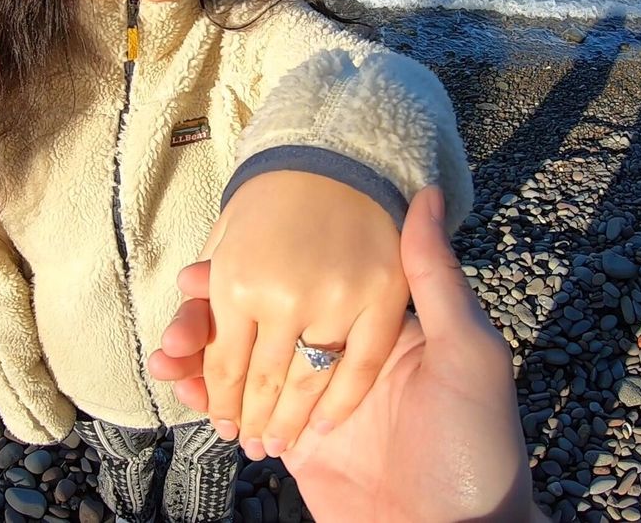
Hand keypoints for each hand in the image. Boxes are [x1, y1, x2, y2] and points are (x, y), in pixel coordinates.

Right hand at [150, 187, 545, 522]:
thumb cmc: (475, 444)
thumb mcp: (467, 354)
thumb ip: (435, 278)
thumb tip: (427, 194)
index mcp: (370, 325)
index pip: (297, 282)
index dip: (247, 273)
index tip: (204, 267)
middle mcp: (333, 354)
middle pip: (257, 322)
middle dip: (209, 319)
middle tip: (179, 328)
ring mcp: (308, 400)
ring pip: (238, 366)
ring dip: (197, 358)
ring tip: (166, 358)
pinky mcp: (292, 445)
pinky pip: (239, 414)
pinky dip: (205, 401)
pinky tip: (180, 391)